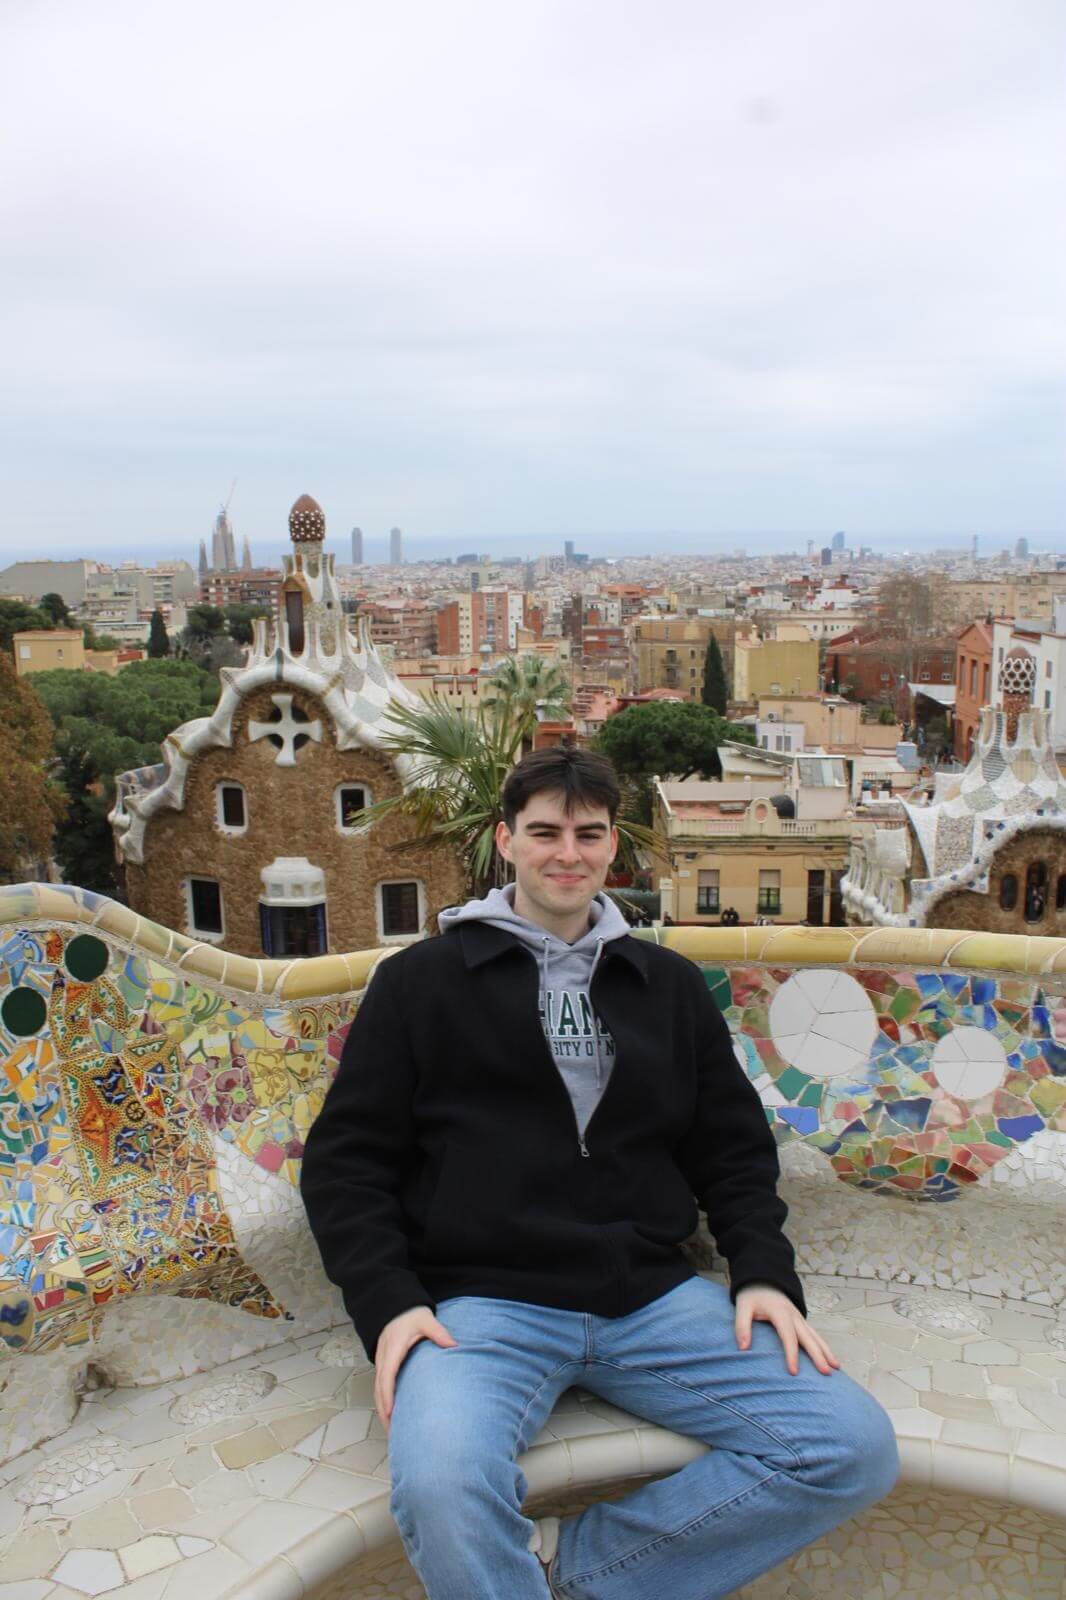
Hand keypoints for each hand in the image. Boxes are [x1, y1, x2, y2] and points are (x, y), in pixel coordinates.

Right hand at [374, 1306, 457, 1432]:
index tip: (390, 1413)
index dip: (388, 1395)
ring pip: (377, 1389)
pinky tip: (390, 1413)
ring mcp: (381, 1361)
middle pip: (379, 1388)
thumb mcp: (426, 1319)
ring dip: (382, 1409)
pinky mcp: (383, 1363)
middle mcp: (384, 1357)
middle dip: (383, 1411)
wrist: (396, 1306)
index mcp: (393, 1348)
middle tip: (392, 1432)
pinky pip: (380, 1385)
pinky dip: (382, 1401)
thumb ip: (438, 1332)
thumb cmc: (410, 1314)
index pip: (387, 1375)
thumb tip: (454, 1345)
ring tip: (391, 1430)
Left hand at [735, 1285, 839, 1376]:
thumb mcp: (742, 1307)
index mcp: (780, 1312)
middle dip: (818, 1355)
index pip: (788, 1336)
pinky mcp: (800, 1320)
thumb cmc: (752, 1295)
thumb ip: (742, 1326)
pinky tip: (830, 1358)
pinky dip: (823, 1346)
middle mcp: (793, 1315)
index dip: (791, 1354)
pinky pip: (814, 1334)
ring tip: (836, 1367)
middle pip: (808, 1337)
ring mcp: (799, 1317)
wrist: (762, 1278)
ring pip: (815, 1335)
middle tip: (826, 1373)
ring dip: (826, 1351)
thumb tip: (743, 1349)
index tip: (794, 1372)